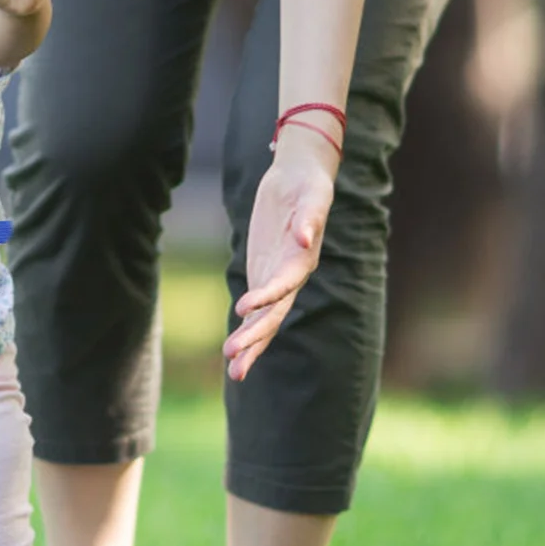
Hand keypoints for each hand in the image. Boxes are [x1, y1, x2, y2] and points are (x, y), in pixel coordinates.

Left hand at [224, 141, 334, 380]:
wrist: (299, 178)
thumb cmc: (308, 186)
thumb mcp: (312, 196)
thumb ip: (309, 218)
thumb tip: (304, 238)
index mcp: (303, 260)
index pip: (284, 284)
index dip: (266, 297)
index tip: (245, 308)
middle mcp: (292, 275)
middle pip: (274, 313)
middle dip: (254, 337)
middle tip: (233, 359)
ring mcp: (278, 277)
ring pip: (265, 318)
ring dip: (250, 342)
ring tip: (232, 367)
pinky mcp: (264, 272)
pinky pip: (256, 306)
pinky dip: (246, 326)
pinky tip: (234, 349)